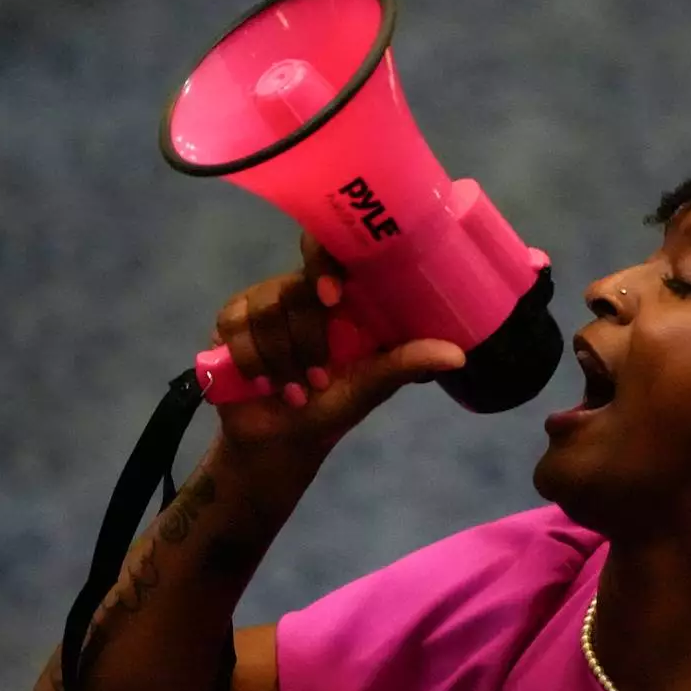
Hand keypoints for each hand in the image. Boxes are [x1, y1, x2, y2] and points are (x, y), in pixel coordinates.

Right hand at [211, 232, 465, 462]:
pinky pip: (234, 324)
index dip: (326, 260)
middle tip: (317, 380)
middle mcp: (303, 290)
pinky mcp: (231, 320)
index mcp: (343, 296)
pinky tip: (264, 386)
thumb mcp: (373, 386)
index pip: (331, 248)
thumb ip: (407, 363)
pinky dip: (252, 363)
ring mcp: (264, 302)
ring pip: (265, 310)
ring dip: (281, 361)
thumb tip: (458, 355)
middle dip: (306, 342)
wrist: (281, 442)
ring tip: (295, 392)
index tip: (332, 296)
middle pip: (294, 289)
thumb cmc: (332, 407)